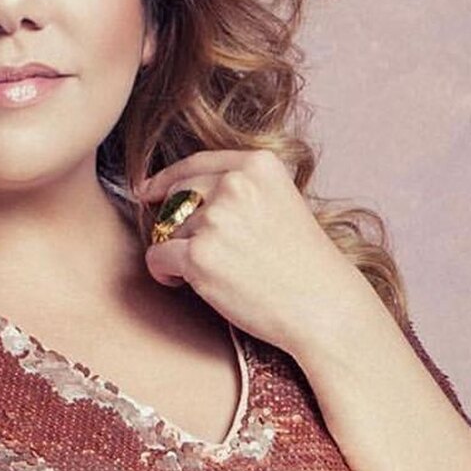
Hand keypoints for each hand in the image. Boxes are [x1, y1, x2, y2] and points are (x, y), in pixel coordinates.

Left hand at [135, 149, 378, 356]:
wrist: (323, 306)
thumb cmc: (302, 262)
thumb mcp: (279, 201)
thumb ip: (237, 187)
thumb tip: (173, 189)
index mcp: (258, 164)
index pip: (196, 163)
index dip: (166, 178)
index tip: (147, 190)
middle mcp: (235, 184)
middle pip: (177, 194)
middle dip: (175, 222)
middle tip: (195, 249)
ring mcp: (215, 219)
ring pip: (167, 228)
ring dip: (177, 250)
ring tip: (213, 272)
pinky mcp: (199, 255)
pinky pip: (157, 257)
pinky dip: (164, 272)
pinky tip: (184, 282)